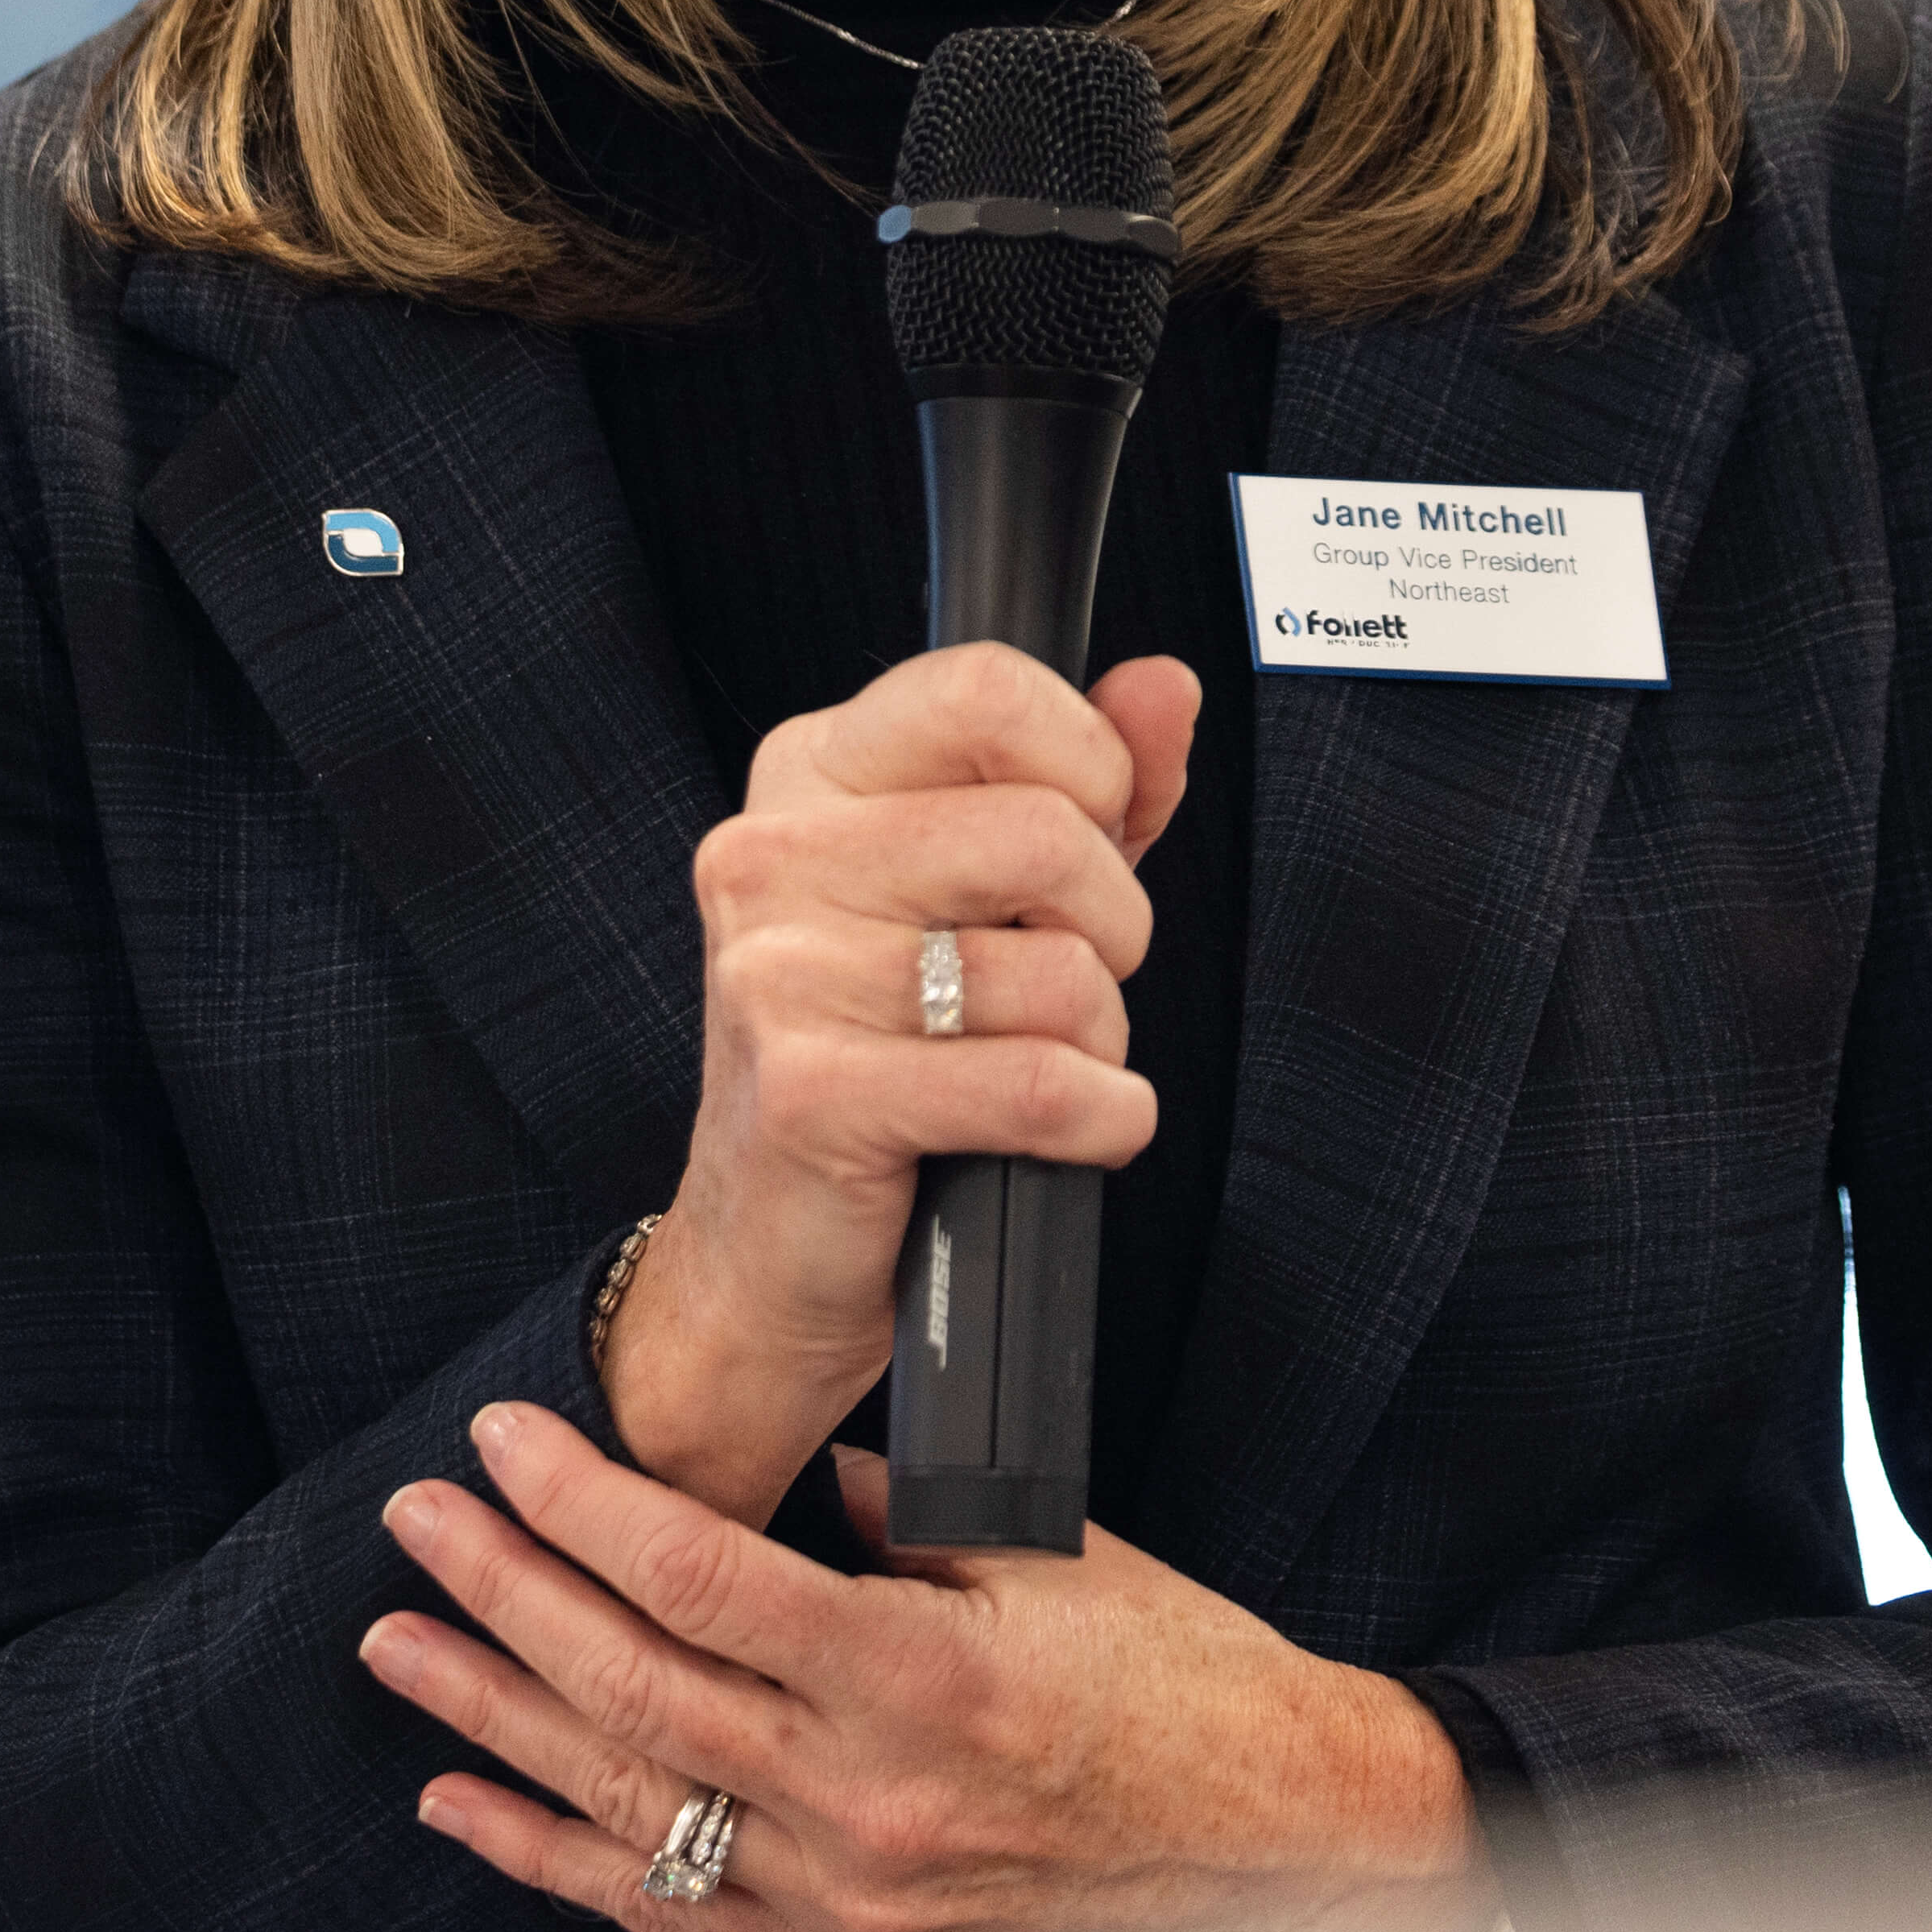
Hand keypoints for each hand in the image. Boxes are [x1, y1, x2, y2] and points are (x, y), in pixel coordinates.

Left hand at [362, 1402, 1490, 1931]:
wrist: (1287, 1846)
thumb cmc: (1187, 1683)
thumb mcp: (1053, 1557)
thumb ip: (902, 1515)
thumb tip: (792, 1467)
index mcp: (921, 1678)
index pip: (696, 1576)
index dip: (579, 1502)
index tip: (503, 1438)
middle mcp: (869, 1800)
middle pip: (632, 1685)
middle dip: (502, 1593)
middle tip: (417, 1521)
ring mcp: (851, 1896)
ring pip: (625, 1802)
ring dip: (493, 1719)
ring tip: (400, 1650)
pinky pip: (671, 1911)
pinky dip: (552, 1856)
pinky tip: (465, 1804)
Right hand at [605, 642, 1198, 1522]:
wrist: (766, 1243)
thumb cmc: (884, 1048)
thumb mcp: (983, 888)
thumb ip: (1084, 779)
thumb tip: (1164, 688)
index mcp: (809, 773)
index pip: (985, 687)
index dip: (1089, 765)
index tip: (1093, 832)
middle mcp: (773, 854)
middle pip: (1046, 832)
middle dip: (1111, 925)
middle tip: (1068, 976)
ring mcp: (780, 974)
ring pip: (1060, 973)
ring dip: (1098, 1038)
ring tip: (1035, 1059)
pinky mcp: (812, 1095)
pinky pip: (1041, 1087)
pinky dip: (1099, 1119)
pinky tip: (1067, 1129)